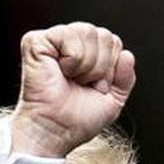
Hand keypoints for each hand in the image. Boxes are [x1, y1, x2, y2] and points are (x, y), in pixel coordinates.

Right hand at [10, 22, 135, 158]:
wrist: (56, 131)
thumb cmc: (76, 119)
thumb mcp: (113, 100)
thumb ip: (126, 78)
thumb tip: (128, 55)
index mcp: (88, 53)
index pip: (114, 42)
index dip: (111, 68)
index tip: (96, 87)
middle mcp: (71, 43)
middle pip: (104, 35)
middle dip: (101, 67)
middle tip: (83, 84)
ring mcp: (53, 40)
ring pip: (88, 31)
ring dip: (87, 64)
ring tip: (72, 79)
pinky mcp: (36, 41)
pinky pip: (68, 35)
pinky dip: (72, 59)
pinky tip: (61, 71)